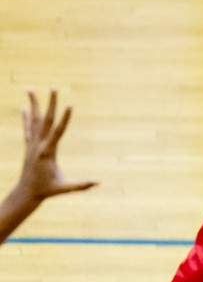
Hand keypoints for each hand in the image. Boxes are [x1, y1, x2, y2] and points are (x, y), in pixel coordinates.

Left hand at [15, 90, 97, 204]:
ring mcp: (31, 145)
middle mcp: (38, 145)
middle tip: (53, 88)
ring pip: (33, 120)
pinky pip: (27, 129)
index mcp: (48, 152)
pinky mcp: (29, 147)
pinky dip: (26, 118)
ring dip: (33, 104)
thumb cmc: (47, 191)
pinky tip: (25, 108)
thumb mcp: (64, 188)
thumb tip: (99, 183)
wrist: (26, 193)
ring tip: (30, 89)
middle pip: (45, 120)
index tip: (70, 104)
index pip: (58, 132)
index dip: (65, 118)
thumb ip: (81, 185)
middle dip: (50, 104)